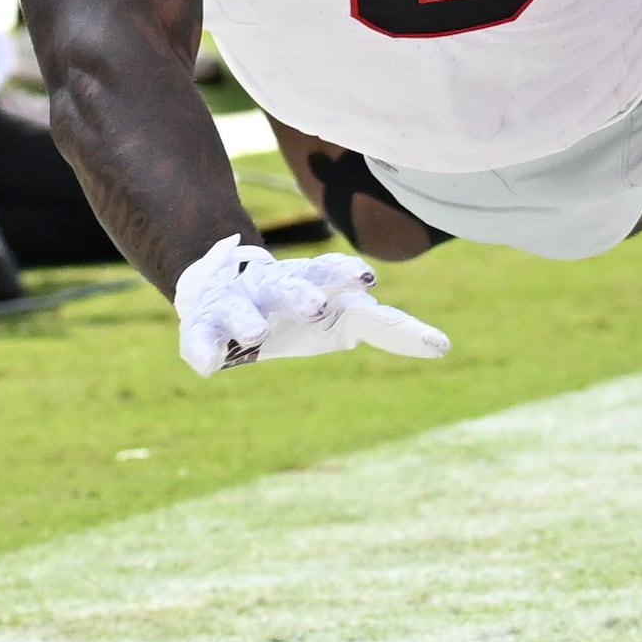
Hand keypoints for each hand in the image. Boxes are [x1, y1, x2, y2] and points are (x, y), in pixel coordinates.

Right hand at [173, 236, 450, 376]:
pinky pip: (200, 340)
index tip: (368, 279)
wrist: (217, 287)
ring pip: (243, 308)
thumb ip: (385, 328)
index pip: (332, 275)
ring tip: (258, 334)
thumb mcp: (341, 317)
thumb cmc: (294, 309)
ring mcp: (237, 305)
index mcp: (310, 283)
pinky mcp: (203, 326)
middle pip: (289, 286)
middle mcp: (273, 287)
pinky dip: (203, 352)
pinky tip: (209, 367)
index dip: (347, 275)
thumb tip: (441, 346)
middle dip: (301, 293)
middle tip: (316, 305)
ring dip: (250, 320)